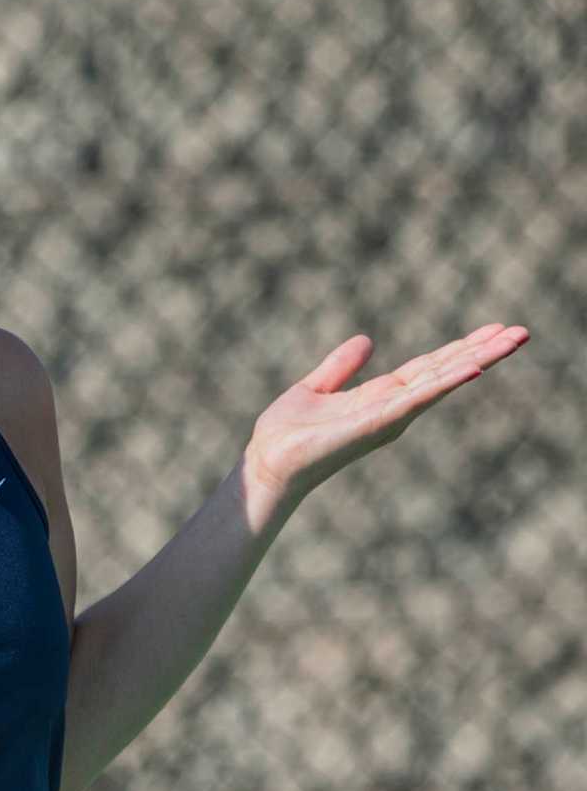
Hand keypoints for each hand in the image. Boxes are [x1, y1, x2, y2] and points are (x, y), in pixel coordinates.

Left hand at [243, 323, 529, 512]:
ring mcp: (389, 416)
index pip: (430, 366)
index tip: (495, 328)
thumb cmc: (286, 434)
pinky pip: (417, 399)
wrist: (267, 461)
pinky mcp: (377, 423)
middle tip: (523, 331)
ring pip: (442, 380)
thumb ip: (340, 367)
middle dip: (484, 350)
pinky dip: (446, 382)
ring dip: (479, 358)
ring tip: (514, 340)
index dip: (462, 346)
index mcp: (381, 396)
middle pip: (445, 371)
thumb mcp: (315, 388)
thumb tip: (366, 339)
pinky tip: (475, 366)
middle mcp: (393, 407)